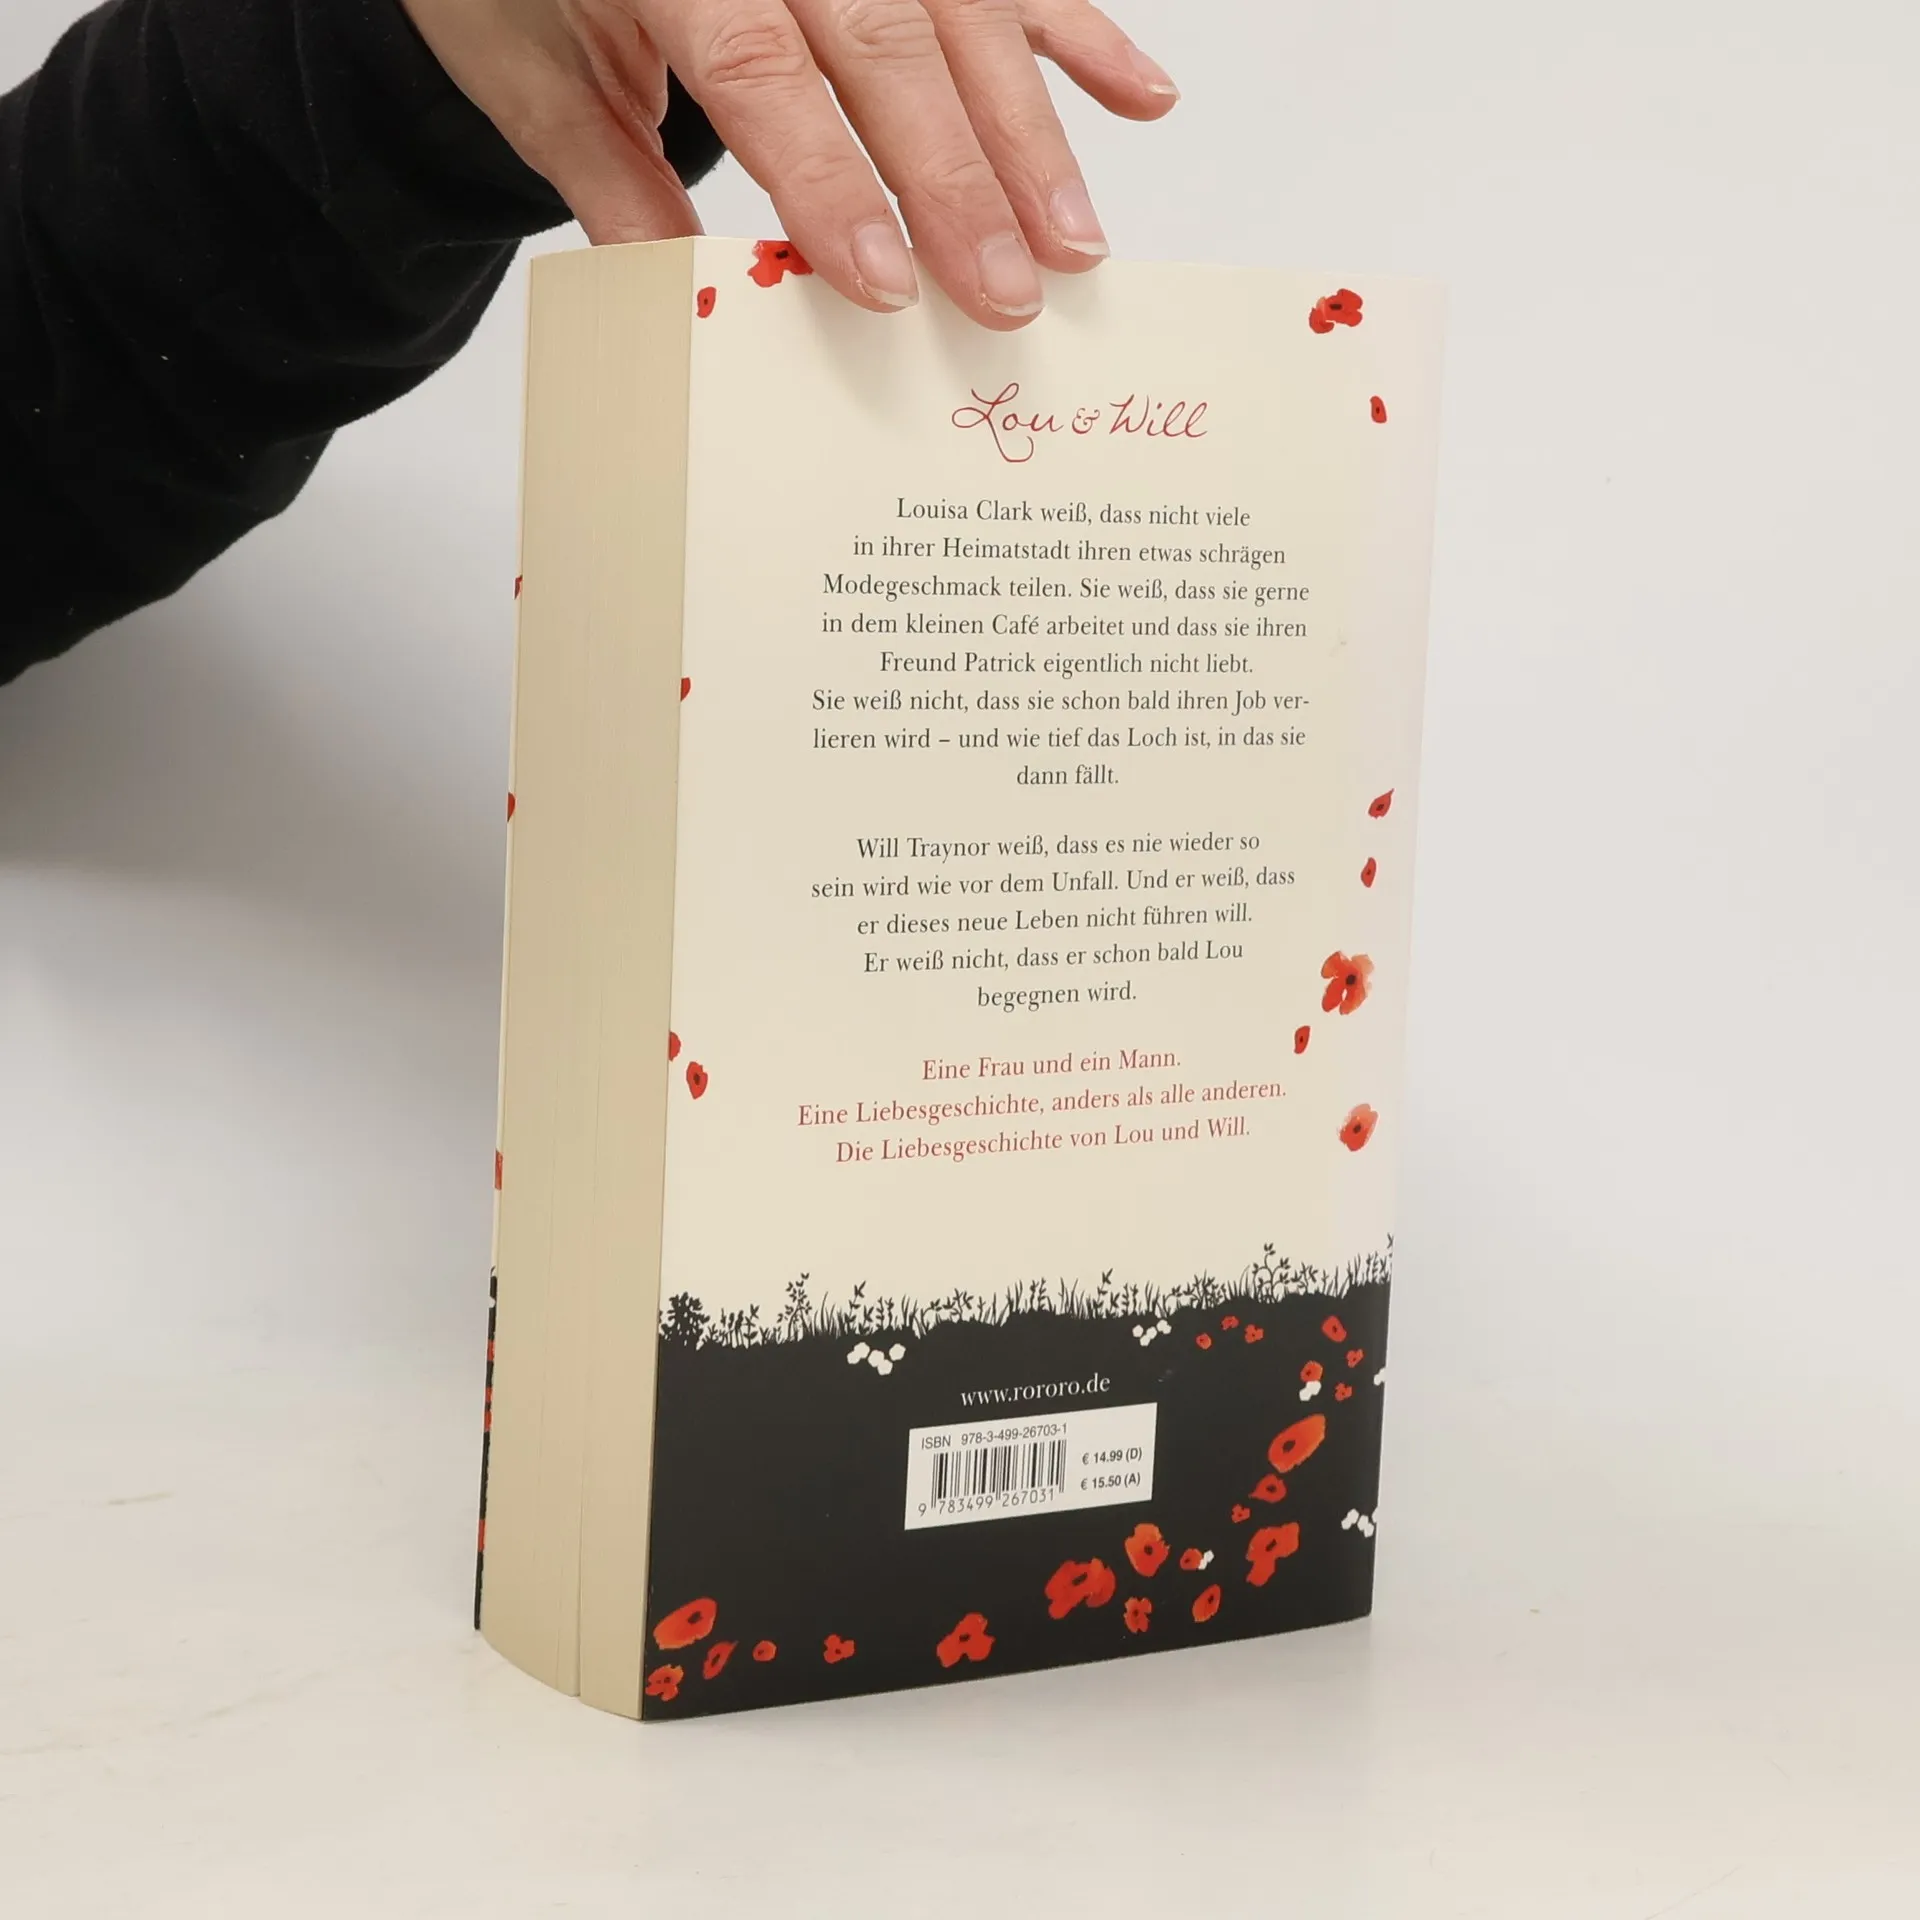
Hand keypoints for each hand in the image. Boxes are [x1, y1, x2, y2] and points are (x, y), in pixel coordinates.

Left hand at [401, 0, 1177, 327]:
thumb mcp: (529, 69)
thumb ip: (612, 183)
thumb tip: (695, 308)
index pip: (760, 66)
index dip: (829, 179)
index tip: (886, 283)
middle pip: (888, 44)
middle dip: (960, 180)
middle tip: (1012, 293)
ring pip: (964, 9)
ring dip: (1031, 129)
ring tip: (1077, 240)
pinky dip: (1076, 32)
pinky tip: (1139, 97)